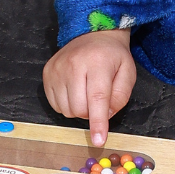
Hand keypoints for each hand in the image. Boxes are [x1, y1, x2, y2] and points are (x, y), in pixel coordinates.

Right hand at [43, 29, 135, 146]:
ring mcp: (57, 68)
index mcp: (97, 62)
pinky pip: (55, 104)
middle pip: (79, 108)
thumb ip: (120, 97)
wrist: (93, 33)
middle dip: (90, 113)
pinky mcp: (47, 72)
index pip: (97, 98)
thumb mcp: (127, 73)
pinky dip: (66, 104)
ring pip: (66, 109)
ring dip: (78, 109)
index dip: (98, 122)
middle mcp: (73, 63)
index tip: (99, 140)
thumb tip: (105, 116)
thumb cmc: (112, 56)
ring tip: (85, 91)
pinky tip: (74, 90)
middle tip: (98, 99)